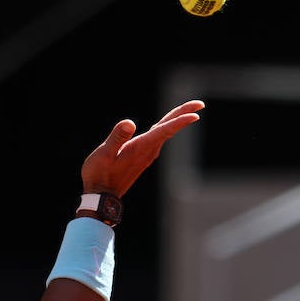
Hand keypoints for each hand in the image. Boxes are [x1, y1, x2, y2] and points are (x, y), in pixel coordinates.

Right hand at [81, 100, 202, 196]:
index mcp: (141, 147)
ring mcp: (146, 155)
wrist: (101, 197)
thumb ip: (117, 138)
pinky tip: (166, 126)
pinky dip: (166, 128)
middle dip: (184, 114)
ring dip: (176, 120)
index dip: (180, 120)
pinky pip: (158, 138)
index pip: (165, 130)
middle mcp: (148, 151)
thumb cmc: (99, 175)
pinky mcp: (142, 158)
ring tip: (188, 110)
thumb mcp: (104, 154)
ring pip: (165, 133)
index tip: (197, 113)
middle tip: (200, 104)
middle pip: (169, 128)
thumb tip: (129, 123)